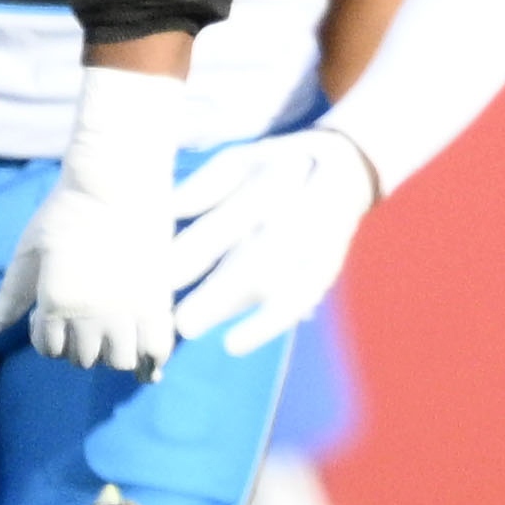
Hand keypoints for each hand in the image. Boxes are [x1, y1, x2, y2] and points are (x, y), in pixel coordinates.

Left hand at [0, 68, 184, 374]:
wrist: (117, 184)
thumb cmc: (65, 211)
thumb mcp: (29, 250)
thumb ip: (12, 293)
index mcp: (56, 301)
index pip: (49, 347)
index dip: (46, 337)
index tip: (51, 317)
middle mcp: (91, 314)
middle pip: (82, 358)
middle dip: (76, 347)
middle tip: (79, 322)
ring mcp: (128, 310)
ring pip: (118, 361)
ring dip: (110, 355)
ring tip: (110, 338)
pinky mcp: (158, 301)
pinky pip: (158, 348)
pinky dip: (151, 361)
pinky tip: (145, 360)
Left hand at [170, 128, 380, 356]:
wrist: (349, 170)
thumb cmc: (279, 164)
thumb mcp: (241, 160)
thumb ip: (204, 186)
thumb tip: (165, 211)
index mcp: (271, 187)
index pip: (223, 225)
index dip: (190, 251)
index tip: (154, 273)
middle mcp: (295, 219)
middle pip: (248, 261)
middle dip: (207, 287)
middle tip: (168, 311)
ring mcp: (312, 248)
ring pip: (269, 285)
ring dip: (226, 307)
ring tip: (187, 325)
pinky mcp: (323, 271)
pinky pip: (296, 303)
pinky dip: (265, 327)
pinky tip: (232, 344)